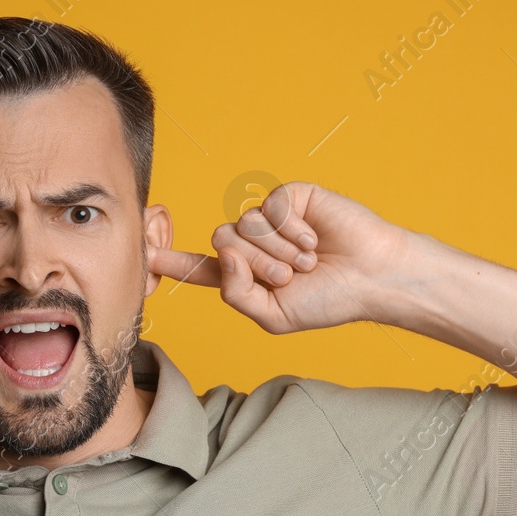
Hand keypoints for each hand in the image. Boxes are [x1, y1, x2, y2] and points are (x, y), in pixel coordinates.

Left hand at [149, 182, 414, 333]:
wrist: (371, 278)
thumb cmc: (328, 301)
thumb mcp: (274, 316)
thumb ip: (236, 294)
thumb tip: (223, 253)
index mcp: (244, 275)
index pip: (201, 267)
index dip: (173, 261)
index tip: (145, 255)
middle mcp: (252, 244)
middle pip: (221, 243)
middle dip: (257, 265)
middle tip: (292, 276)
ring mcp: (269, 220)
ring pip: (244, 226)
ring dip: (278, 251)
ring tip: (308, 261)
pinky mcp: (288, 199)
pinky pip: (269, 209)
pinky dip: (292, 231)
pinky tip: (315, 240)